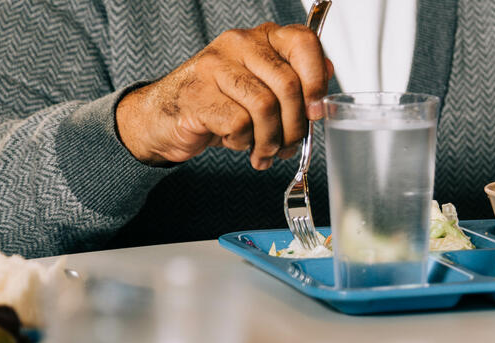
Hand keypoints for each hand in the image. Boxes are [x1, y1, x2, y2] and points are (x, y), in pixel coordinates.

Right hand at [116, 23, 331, 169]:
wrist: (166, 118)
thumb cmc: (222, 103)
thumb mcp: (263, 90)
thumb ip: (295, 84)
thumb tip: (327, 80)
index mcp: (262, 39)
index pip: (304, 42)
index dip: (317, 80)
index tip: (316, 111)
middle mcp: (240, 44)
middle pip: (288, 85)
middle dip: (295, 127)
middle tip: (289, 146)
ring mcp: (215, 66)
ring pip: (265, 107)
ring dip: (271, 141)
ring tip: (264, 152)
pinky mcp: (199, 95)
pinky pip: (239, 124)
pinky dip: (244, 143)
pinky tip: (237, 143)